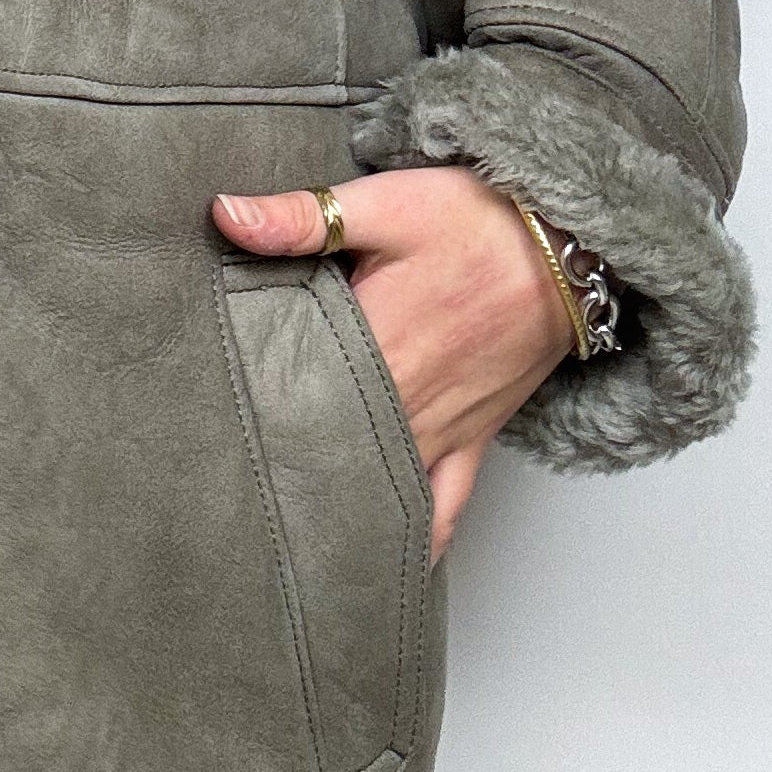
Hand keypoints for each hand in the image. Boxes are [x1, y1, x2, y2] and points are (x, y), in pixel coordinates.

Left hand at [210, 169, 572, 560]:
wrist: (573, 244)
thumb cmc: (480, 221)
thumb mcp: (387, 204)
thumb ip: (303, 218)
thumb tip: (224, 215)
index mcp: (370, 344)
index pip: (289, 392)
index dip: (241, 414)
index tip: (198, 439)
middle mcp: (404, 401)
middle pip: (326, 452)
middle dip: (276, 475)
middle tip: (220, 500)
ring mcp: (443, 428)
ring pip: (380, 490)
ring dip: (335, 511)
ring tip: (281, 544)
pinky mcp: (476, 438)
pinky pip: (445, 506)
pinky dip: (418, 539)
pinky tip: (385, 567)